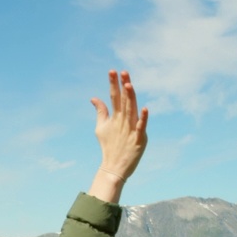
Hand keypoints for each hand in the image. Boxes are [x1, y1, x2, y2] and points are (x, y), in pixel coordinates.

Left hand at [88, 70, 148, 203]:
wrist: (114, 166)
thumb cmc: (110, 146)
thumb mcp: (103, 127)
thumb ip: (101, 112)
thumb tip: (93, 98)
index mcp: (118, 116)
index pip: (116, 97)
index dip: (114, 85)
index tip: (112, 71)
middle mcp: (126, 120)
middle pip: (125, 100)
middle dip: (124, 86)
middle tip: (123, 72)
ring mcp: (132, 129)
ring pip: (132, 111)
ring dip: (131, 98)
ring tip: (129, 85)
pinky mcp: (138, 139)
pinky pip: (140, 128)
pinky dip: (142, 119)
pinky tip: (143, 109)